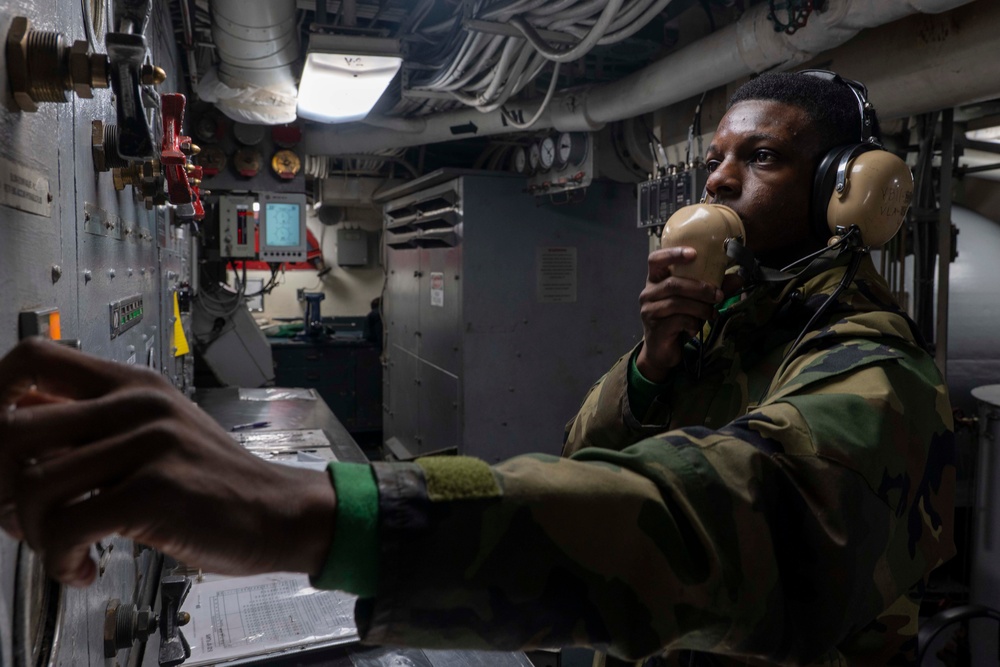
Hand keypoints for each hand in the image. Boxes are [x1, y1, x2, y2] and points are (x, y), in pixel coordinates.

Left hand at [0, 338, 336, 586]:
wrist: (277, 511)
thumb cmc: (214, 483)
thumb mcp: (157, 434)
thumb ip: (96, 429)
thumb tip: (16, 442)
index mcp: (133, 384)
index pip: (33, 358)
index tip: (0, 447)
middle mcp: (138, 404)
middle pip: (13, 427)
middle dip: (0, 487)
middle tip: (20, 516)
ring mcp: (150, 444)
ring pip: (34, 485)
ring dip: (33, 534)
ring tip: (61, 549)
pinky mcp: (157, 490)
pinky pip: (67, 527)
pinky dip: (60, 559)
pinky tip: (85, 566)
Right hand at [636, 247, 738, 382]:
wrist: (662, 350)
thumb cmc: (677, 320)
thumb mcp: (695, 302)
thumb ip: (713, 288)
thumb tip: (739, 277)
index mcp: (656, 280)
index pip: (656, 259)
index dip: (673, 253)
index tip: (694, 253)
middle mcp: (648, 293)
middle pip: (673, 283)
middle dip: (700, 288)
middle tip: (719, 295)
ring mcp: (649, 310)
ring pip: (677, 303)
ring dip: (700, 308)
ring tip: (712, 313)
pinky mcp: (655, 327)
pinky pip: (678, 320)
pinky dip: (693, 323)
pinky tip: (696, 328)